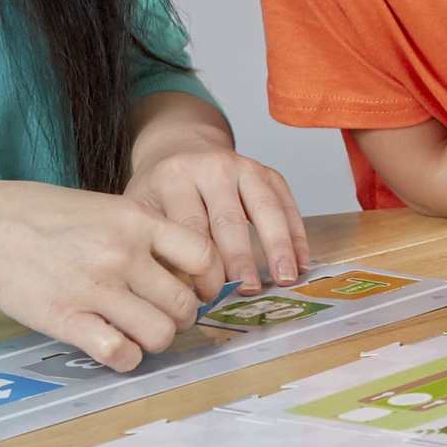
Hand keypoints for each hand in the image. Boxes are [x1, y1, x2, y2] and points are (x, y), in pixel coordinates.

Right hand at [0, 181, 225, 371]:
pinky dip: (124, 358)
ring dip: (154, 341)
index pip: (203, 256)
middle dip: (179, 318)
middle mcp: (123, 253)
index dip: (206, 280)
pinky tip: (112, 346)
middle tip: (160, 315)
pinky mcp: (67, 318)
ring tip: (136, 332)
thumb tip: (184, 270)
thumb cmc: (46, 215)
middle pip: (185, 305)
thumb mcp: (105, 206)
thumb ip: (144, 233)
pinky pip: (120, 353)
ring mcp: (96, 287)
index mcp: (136, 220)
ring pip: (160, 334)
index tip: (193, 289)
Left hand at [126, 144, 311, 293]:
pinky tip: (302, 262)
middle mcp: (209, 168)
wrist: (179, 149)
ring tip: (285, 278)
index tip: (210, 297)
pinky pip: (285, 202)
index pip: (190, 227)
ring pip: (264, 207)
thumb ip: (158, 247)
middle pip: (228, 218)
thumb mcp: (144, 212)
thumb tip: (180, 296)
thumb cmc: (161, 192)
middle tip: (247, 290)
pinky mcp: (266, 172)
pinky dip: (296, 233)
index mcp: (173, 180)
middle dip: (240, 258)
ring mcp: (242, 166)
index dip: (201, 266)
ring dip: (277, 245)